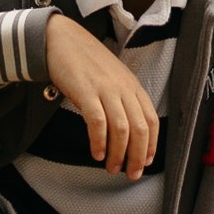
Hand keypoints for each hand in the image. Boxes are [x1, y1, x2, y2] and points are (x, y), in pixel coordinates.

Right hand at [42, 15, 159, 178]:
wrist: (62, 40)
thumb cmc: (86, 62)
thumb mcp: (112, 78)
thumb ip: (122, 99)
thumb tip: (126, 131)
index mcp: (133, 86)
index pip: (152, 119)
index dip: (152, 144)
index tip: (147, 161)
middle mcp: (123, 88)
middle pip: (140, 128)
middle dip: (138, 156)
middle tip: (132, 173)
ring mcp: (105, 89)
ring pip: (121, 128)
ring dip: (118, 153)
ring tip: (112, 167)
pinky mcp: (86, 91)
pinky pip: (98, 122)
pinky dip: (99, 141)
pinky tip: (96, 153)